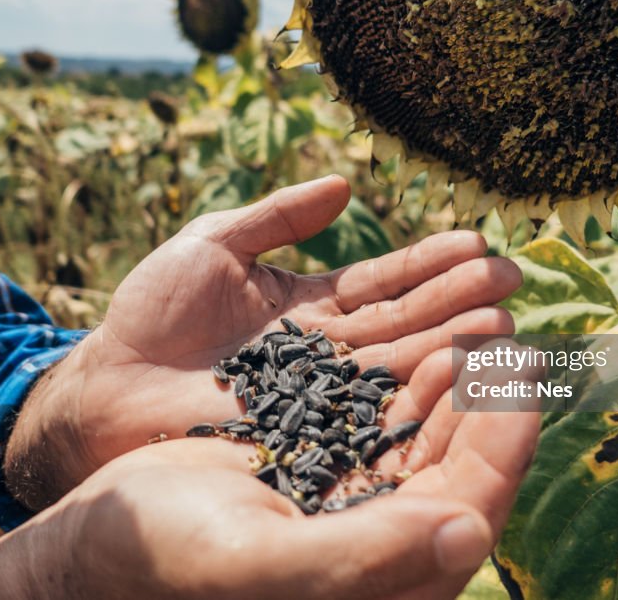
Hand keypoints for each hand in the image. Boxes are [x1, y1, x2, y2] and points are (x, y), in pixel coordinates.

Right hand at [0, 350, 540, 599]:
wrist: (106, 536)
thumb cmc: (171, 561)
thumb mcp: (261, 559)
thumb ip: (365, 557)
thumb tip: (470, 532)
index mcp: (384, 575)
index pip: (472, 505)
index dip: (504, 441)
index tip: (519, 376)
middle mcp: (382, 533)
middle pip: (462, 461)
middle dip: (489, 397)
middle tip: (508, 334)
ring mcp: (357, 491)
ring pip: (431, 429)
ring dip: (458, 376)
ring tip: (481, 321)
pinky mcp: (329, 456)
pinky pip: (388, 411)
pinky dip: (410, 373)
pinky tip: (424, 339)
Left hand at [7, 176, 521, 509]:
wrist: (104, 387)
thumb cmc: (149, 314)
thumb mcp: (215, 244)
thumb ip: (277, 216)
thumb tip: (345, 184)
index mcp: (310, 308)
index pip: (385, 283)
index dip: (430, 262)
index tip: (477, 242)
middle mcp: (327, 354)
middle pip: (406, 324)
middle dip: (459, 300)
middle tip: (513, 277)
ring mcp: (320, 396)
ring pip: (399, 367)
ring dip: (452, 342)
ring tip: (503, 317)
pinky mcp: (309, 433)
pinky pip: (371, 410)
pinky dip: (415, 392)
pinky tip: (455, 371)